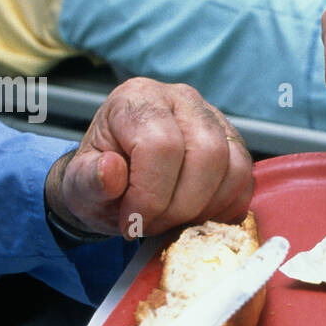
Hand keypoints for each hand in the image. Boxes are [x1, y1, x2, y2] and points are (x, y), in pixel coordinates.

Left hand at [46, 78, 254, 238]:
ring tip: (174, 222)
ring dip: (205, 209)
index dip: (150, 195)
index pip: (161, 145)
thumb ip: (88, 181)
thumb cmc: (100, 179)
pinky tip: (195, 218)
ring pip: (234, 167)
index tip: (132, 222)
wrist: (118, 181)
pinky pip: (246, 181)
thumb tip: (111, 172)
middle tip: (154, 226)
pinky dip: (225, 209)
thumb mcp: (79, 185)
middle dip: (181, 206)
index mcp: (139, 98)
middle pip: (207, 154)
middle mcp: (183, 100)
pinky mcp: (235, 145)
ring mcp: (216, 120)